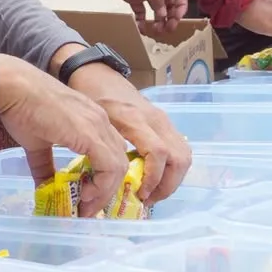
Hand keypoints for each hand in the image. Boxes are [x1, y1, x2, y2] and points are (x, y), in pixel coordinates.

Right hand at [0, 53, 127, 216]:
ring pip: (118, 167)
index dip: (103, 180)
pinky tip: (84, 194)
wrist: (13, 88)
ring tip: (85, 205)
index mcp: (91, 120)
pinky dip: (101, 186)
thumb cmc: (22, 108)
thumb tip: (44, 191)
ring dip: (104, 192)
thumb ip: (45, 167)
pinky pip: (109, 167)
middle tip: (87, 208)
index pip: (111, 153)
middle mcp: (101, 121)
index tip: (85, 198)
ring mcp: (98, 126)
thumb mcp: (37, 143)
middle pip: (119, 162)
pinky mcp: (90, 134)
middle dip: (106, 190)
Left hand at [66, 60, 191, 204]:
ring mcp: (162, 118)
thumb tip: (87, 187)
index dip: (152, 179)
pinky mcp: (163, 120)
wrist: (96, 72)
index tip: (138, 194)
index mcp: (134, 119)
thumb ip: (93, 151)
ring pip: (184, 155)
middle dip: (167, 185)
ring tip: (150, 192)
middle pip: (179, 158)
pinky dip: (173, 167)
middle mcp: (154, 118)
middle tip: (146, 199)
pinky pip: (179, 147)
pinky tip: (153, 176)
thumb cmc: (89, 96)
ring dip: (172, 179)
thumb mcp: (88, 122)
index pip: (158, 153)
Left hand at [93, 0, 187, 32]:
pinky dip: (142, 21)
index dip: (180, 7)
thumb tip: (164, 14)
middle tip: (167, 30)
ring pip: (156, 10)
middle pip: (168, 5)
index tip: (176, 19)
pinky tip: (141, 29)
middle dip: (170, 18)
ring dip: (158, 21)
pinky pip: (141, 12)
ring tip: (156, 31)